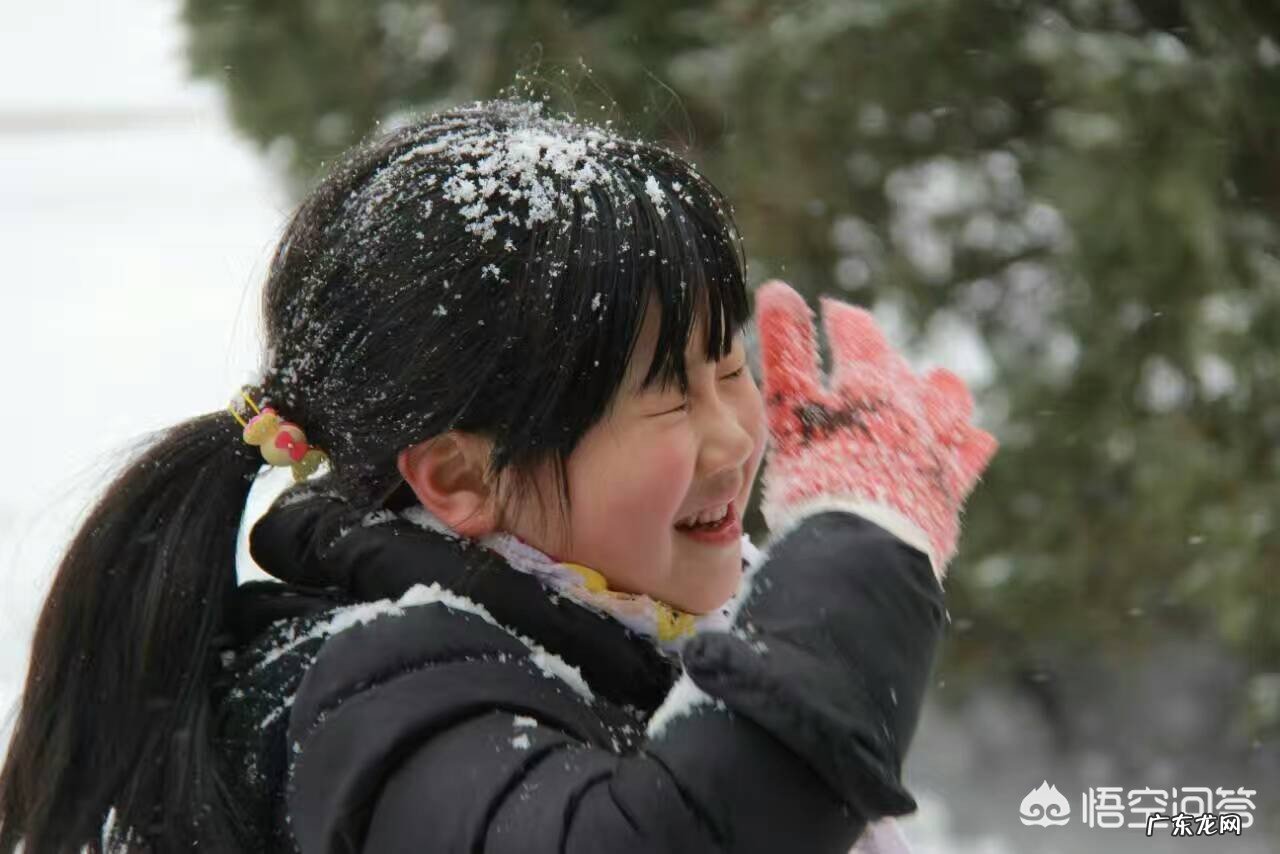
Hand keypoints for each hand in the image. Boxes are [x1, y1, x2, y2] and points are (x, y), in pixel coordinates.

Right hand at [754, 280, 996, 579]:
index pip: (859, 335)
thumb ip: (784, 350)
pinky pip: (968, 457)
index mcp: (870, 381)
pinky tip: (977, 440)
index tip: (836, 312)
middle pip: (902, 371)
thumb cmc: (817, 477)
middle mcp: (912, 405)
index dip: (845, 321)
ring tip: (941, 384)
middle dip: (888, 361)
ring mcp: (936, 447)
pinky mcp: (950, 488)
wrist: (862, 549)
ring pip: (948, 407)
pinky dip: (969, 445)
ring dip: (942, 394)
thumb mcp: (789, 410)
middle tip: (879, 357)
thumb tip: (776, 286)